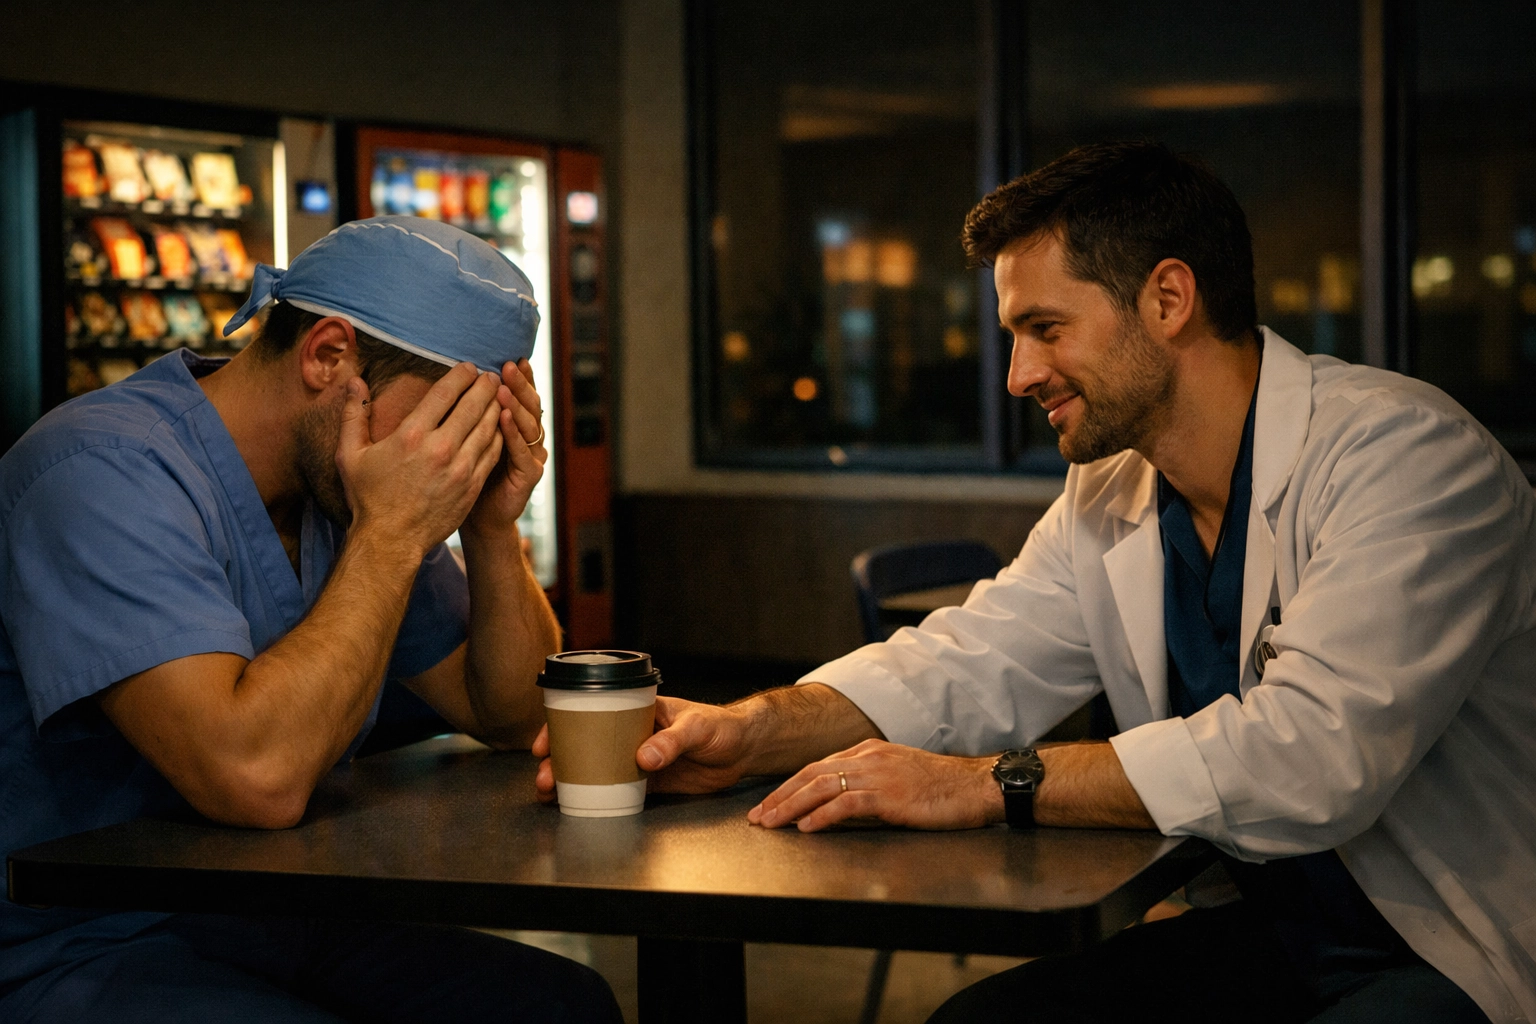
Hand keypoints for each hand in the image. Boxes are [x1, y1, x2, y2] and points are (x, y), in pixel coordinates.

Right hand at [337, 364, 502, 553]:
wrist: (390, 540)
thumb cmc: (368, 497)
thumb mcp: (350, 455)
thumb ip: (354, 415)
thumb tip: (353, 381)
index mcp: (411, 436)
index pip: (445, 393)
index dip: (461, 375)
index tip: (469, 367)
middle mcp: (440, 449)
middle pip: (473, 406)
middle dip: (485, 387)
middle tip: (491, 376)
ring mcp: (461, 469)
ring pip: (489, 428)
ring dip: (496, 408)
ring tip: (500, 396)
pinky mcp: (473, 486)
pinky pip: (493, 452)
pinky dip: (499, 435)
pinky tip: (500, 426)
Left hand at [463, 359, 546, 539]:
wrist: (476, 517)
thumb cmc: (461, 477)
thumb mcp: (461, 440)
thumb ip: (462, 413)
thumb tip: (435, 381)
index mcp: (513, 426)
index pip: (520, 395)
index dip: (518, 377)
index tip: (507, 358)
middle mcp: (527, 438)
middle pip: (529, 404)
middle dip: (519, 384)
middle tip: (508, 366)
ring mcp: (530, 456)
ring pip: (529, 424)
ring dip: (516, 404)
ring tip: (503, 387)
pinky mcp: (528, 476)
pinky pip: (522, 452)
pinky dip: (514, 434)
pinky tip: (504, 417)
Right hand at [532, 696, 753, 802]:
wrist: (746, 749)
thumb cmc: (723, 725)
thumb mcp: (697, 727)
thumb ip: (671, 741)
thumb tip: (642, 757)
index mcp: (638, 710)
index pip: (591, 712)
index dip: (562, 726)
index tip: (545, 743)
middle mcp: (632, 733)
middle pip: (586, 745)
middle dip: (558, 761)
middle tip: (544, 777)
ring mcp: (638, 759)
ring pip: (597, 769)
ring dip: (573, 781)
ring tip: (551, 795)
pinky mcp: (650, 783)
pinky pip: (618, 790)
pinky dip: (598, 798)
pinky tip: (580, 806)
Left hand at [748, 739, 1002, 832]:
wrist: (978, 786)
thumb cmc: (943, 788)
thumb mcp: (899, 778)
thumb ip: (869, 785)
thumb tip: (839, 806)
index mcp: (869, 752)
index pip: (818, 767)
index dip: (790, 786)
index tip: (770, 803)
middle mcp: (868, 758)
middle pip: (811, 773)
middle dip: (780, 795)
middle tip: (757, 816)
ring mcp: (879, 774)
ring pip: (822, 786)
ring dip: (791, 806)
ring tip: (771, 823)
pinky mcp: (890, 794)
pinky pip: (847, 803)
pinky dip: (822, 815)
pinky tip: (806, 828)